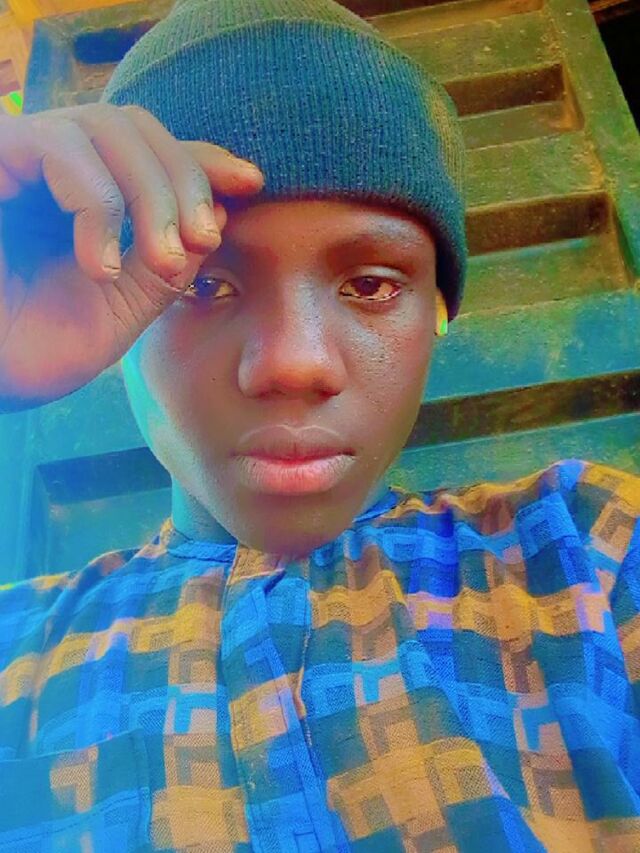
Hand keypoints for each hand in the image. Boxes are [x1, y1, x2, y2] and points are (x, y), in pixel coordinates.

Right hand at [0, 103, 263, 410]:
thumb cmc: (35, 348)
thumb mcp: (123, 306)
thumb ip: (168, 262)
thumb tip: (221, 210)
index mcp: (82, 195)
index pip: (150, 152)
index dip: (201, 159)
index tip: (250, 183)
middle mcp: (49, 167)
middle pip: (136, 127)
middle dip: (184, 181)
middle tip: (203, 242)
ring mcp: (19, 160)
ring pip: (106, 127)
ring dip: (152, 194)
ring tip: (161, 261)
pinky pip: (56, 146)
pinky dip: (95, 202)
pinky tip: (100, 265)